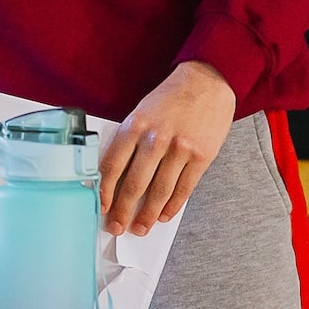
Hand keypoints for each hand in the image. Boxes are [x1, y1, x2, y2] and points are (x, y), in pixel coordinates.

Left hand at [97, 60, 234, 236]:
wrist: (208, 81)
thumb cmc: (171, 97)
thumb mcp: (142, 111)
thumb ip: (130, 140)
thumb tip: (117, 176)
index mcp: (135, 125)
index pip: (112, 166)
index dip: (104, 191)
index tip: (101, 207)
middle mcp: (155, 138)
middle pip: (134, 184)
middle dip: (123, 210)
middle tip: (117, 226)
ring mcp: (180, 149)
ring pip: (159, 192)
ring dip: (148, 215)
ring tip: (140, 228)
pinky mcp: (202, 157)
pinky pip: (184, 189)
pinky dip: (172, 206)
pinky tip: (164, 215)